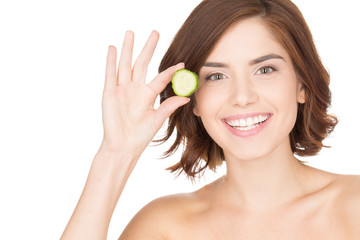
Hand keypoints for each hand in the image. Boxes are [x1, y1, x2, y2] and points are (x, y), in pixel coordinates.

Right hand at [100, 31, 188, 156]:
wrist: (122, 146)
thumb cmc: (140, 136)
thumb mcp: (157, 120)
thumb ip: (169, 107)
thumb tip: (186, 98)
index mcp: (148, 95)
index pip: (161, 78)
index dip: (171, 71)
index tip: (182, 63)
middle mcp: (135, 89)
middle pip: (142, 63)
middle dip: (148, 48)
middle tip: (155, 32)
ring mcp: (122, 89)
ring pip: (125, 64)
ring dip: (128, 49)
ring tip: (130, 33)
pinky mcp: (109, 93)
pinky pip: (110, 74)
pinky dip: (110, 61)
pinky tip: (112, 48)